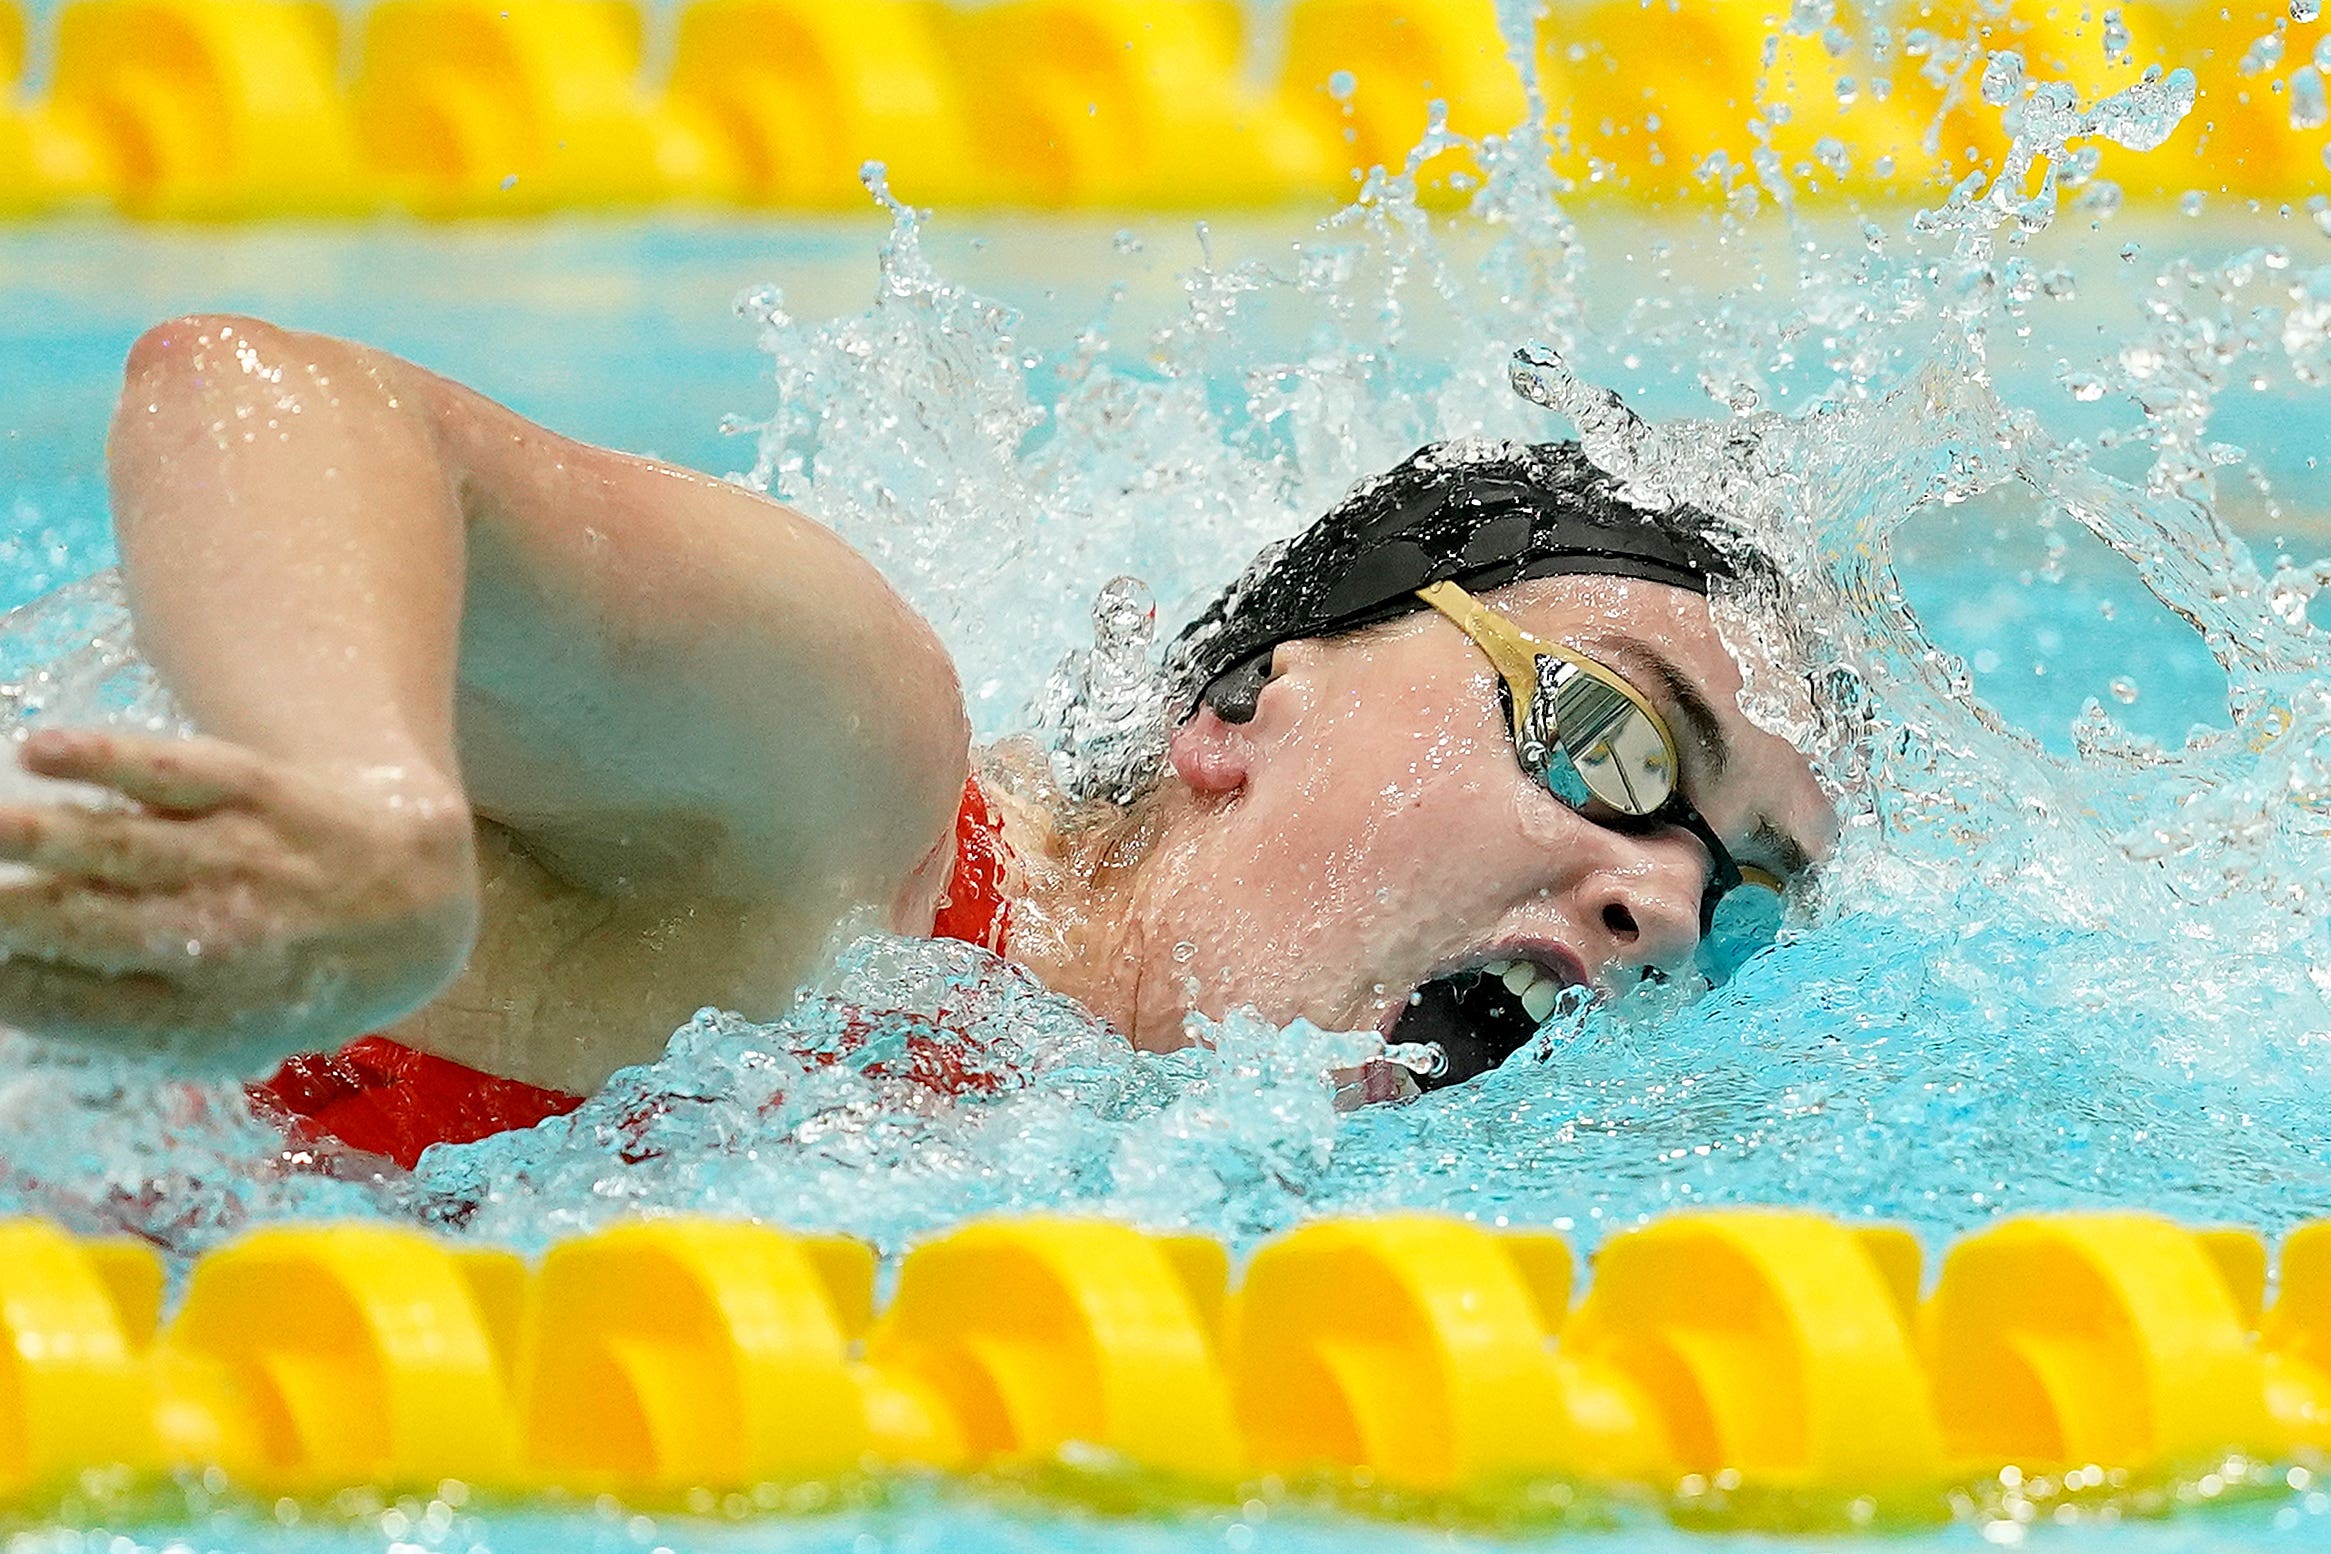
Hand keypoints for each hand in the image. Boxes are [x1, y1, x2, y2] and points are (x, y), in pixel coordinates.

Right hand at [0, 728, 478, 1072]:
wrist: (413, 906)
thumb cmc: (290, 978)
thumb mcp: (227, 1033)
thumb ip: (120, 1018)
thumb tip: (12, 987)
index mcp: (198, 1022)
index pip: (66, 1003)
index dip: (2, 980)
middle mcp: (219, 942)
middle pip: (83, 924)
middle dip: (3, 909)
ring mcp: (241, 860)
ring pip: (122, 845)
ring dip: (36, 834)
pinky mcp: (260, 792)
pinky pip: (178, 770)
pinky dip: (111, 758)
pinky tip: (41, 753)